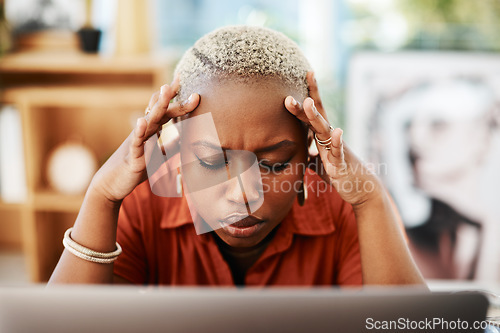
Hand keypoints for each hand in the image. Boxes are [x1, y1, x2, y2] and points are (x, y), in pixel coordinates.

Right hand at [91, 76, 199, 202]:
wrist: (111, 183)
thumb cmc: (136, 167)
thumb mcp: (160, 155)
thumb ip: (173, 145)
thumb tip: (190, 136)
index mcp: (153, 130)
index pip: (166, 109)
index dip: (175, 96)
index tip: (184, 79)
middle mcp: (144, 131)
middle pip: (159, 110)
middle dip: (170, 95)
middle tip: (179, 79)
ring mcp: (137, 141)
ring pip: (149, 120)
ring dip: (157, 105)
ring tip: (164, 90)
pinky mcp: (131, 155)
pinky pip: (135, 142)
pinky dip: (138, 131)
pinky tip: (141, 121)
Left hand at [284, 72, 380, 205]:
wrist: (360, 187)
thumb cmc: (338, 172)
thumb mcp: (318, 163)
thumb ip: (307, 154)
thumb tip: (297, 151)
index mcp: (322, 137)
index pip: (314, 113)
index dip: (310, 93)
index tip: (306, 72)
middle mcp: (330, 138)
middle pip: (315, 118)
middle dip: (302, 106)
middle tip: (288, 95)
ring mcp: (336, 149)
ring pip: (325, 130)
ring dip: (315, 116)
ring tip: (308, 102)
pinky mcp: (341, 163)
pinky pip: (339, 152)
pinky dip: (337, 142)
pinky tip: (338, 132)